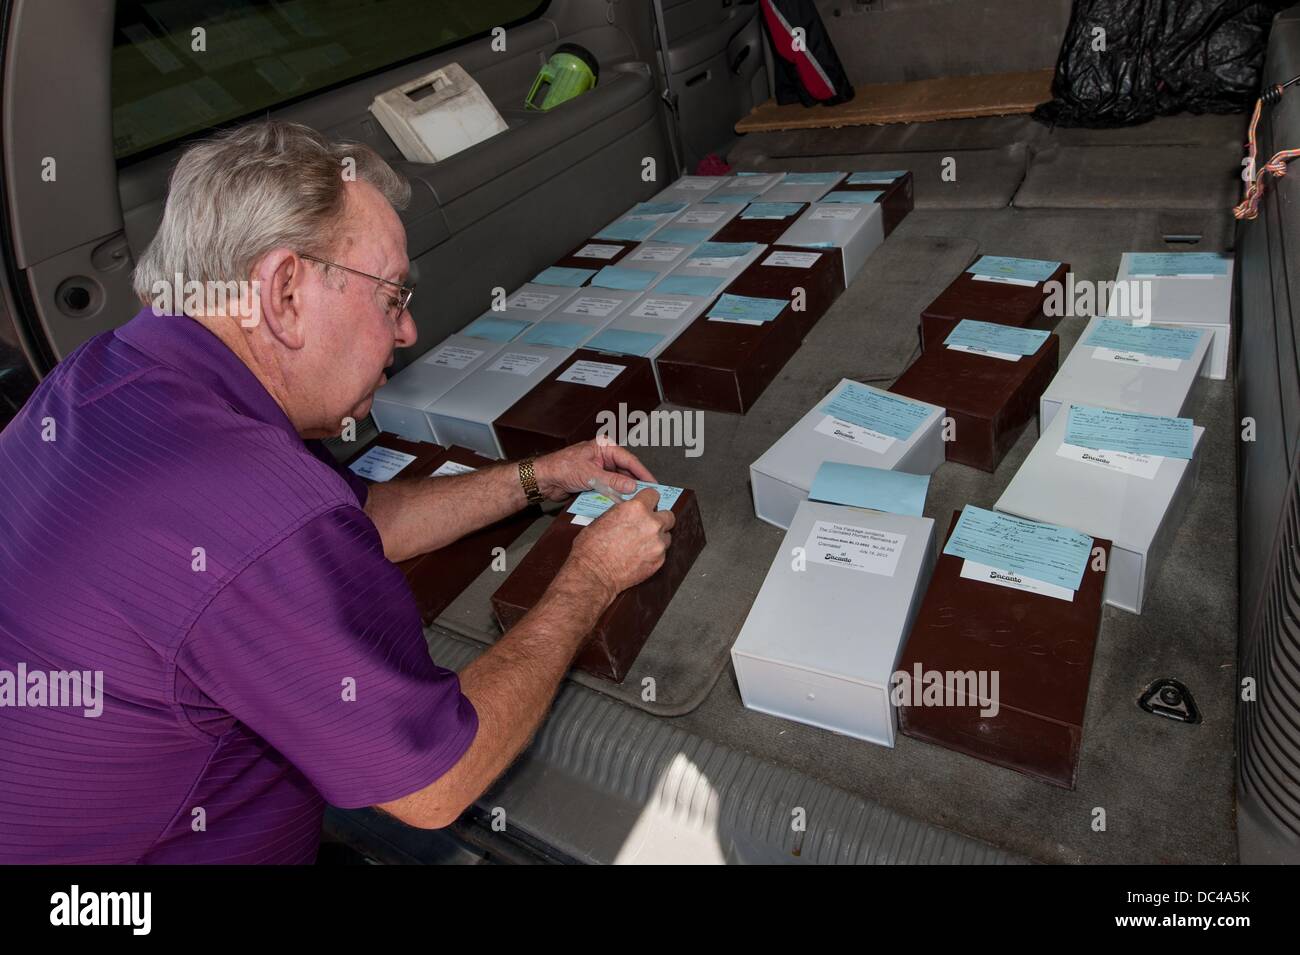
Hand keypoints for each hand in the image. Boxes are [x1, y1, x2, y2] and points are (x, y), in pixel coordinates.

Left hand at [532, 436, 655, 501]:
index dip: (643, 473)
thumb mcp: (591, 474)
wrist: (543, 479)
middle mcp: (604, 457)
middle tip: (647, 495)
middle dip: (635, 484)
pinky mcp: (594, 481)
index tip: (653, 484)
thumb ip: (613, 481)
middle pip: (625, 471)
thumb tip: (632, 486)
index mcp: (605, 447)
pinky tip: (620, 503)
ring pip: (618, 481)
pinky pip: (609, 488)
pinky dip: (614, 495)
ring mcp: (599, 469)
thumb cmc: (561, 468)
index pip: (630, 460)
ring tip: (635, 501)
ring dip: (624, 491)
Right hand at [566, 488, 675, 598]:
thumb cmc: (592, 549)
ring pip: (666, 536)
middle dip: (659, 519)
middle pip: (668, 515)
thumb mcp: (603, 519)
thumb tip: (627, 510)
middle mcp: (651, 524)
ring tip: (642, 544)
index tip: (648, 503)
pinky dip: (653, 553)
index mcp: (636, 509)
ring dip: (657, 538)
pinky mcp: (659, 560)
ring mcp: (658, 543)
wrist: (594, 574)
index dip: (648, 500)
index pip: (653, 495)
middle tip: (648, 525)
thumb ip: (622, 512)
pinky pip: (662, 553)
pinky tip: (639, 556)